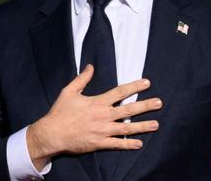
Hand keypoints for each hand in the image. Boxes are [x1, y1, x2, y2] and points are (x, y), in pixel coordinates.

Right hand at [26, 64, 161, 170]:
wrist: (52, 134)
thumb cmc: (60, 112)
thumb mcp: (69, 91)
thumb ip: (82, 79)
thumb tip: (91, 66)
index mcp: (97, 102)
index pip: (120, 92)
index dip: (135, 86)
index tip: (147, 82)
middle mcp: (103, 116)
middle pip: (129, 110)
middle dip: (145, 106)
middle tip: (159, 103)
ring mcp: (102, 131)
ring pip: (127, 128)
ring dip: (142, 126)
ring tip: (156, 125)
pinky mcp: (99, 143)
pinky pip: (117, 145)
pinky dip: (128, 145)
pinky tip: (139, 144)